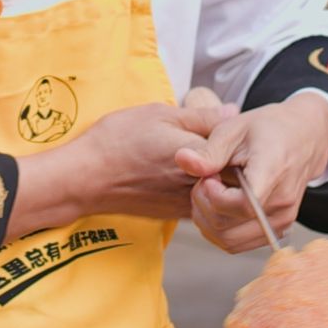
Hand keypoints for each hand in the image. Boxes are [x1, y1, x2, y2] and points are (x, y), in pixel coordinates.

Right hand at [14, 94, 225, 231]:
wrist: (85, 179)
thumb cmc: (117, 141)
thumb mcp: (159, 115)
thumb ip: (201, 117)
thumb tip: (234, 112)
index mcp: (199, 155)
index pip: (240, 149)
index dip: (242, 138)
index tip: (238, 129)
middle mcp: (198, 184)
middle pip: (234, 173)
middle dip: (235, 158)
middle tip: (228, 142)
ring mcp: (187, 203)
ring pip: (220, 190)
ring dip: (220, 176)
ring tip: (208, 158)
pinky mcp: (175, 215)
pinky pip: (203, 203)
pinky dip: (204, 190)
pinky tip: (190, 175)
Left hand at [178, 91, 327, 252]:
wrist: (304, 138)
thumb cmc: (268, 129)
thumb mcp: (234, 128)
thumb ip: (209, 150)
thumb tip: (181, 160)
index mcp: (273, 172)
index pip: (243, 205)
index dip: (214, 198)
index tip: (208, 178)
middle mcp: (282, 203)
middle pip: (228, 229)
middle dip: (203, 208)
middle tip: (205, 181)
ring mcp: (282, 220)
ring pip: (230, 242)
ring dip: (208, 222)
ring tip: (211, 193)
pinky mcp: (277, 229)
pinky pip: (238, 244)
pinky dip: (219, 230)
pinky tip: (219, 205)